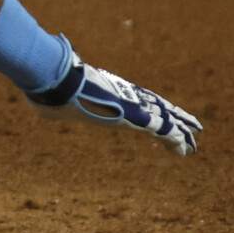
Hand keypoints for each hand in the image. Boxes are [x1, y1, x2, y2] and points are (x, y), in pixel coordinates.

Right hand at [30, 61, 200, 154]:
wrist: (55, 81)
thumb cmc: (50, 90)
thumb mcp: (52, 100)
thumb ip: (54, 104)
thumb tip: (40, 103)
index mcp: (109, 93)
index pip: (137, 100)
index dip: (152, 108)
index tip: (163, 113)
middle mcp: (125, 97)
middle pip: (157, 107)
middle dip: (174, 117)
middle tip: (192, 126)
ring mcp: (132, 106)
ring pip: (165, 119)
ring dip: (181, 131)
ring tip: (193, 143)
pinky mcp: (136, 118)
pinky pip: (162, 131)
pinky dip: (174, 140)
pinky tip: (184, 150)